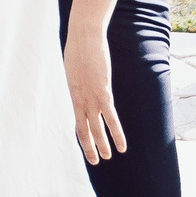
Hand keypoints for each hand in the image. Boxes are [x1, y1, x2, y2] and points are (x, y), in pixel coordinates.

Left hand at [64, 30, 127, 164]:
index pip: (77, 120)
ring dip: (102, 144)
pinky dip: (116, 134)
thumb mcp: (76, 65)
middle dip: (89, 146)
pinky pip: (111, 118)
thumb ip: (81, 76)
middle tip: (94, 161)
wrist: (83, 36)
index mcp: (74, 93)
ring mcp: (90, 97)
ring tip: (106, 158)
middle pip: (83, 129)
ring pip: (96, 128)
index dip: (82, 135)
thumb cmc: (80, 45)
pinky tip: (121, 146)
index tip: (86, 145)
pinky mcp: (102, 92)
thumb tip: (84, 76)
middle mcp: (80, 99)